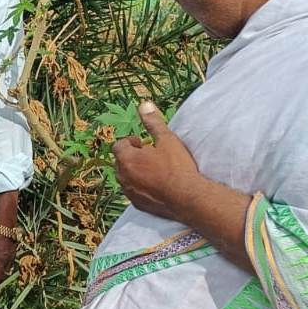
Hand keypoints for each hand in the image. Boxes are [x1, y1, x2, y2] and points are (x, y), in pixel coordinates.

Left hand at [113, 101, 203, 222]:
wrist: (188, 197)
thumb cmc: (177, 166)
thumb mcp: (167, 140)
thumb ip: (153, 122)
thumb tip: (144, 104)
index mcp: (127, 159)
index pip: (119, 146)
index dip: (131, 143)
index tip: (144, 143)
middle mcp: (123, 176)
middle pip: (121, 162)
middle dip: (132, 157)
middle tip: (151, 156)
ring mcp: (129, 192)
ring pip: (126, 178)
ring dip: (135, 172)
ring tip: (154, 170)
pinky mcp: (137, 205)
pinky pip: (133, 192)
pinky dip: (141, 187)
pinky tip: (157, 186)